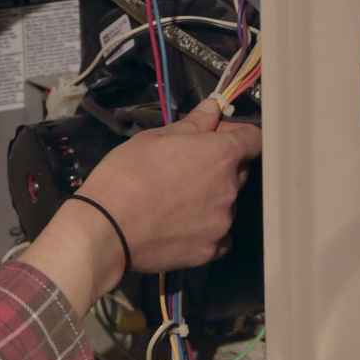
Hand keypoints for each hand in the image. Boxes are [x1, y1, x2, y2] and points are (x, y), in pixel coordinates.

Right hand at [20, 101, 261, 314]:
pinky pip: (219, 235)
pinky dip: (206, 228)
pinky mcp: (209, 251)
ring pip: (226, 204)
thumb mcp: (154, 138)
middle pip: (239, 172)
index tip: (219, 135)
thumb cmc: (126, 175)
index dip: (239, 134)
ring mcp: (222, 223)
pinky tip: (180, 224)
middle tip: (187, 167)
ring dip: (211, 198)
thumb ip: (193, 124)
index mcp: (220, 156)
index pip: (254, 139)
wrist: (105, 229)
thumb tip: (213, 108)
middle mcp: (230, 190)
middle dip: (221, 166)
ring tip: (175, 200)